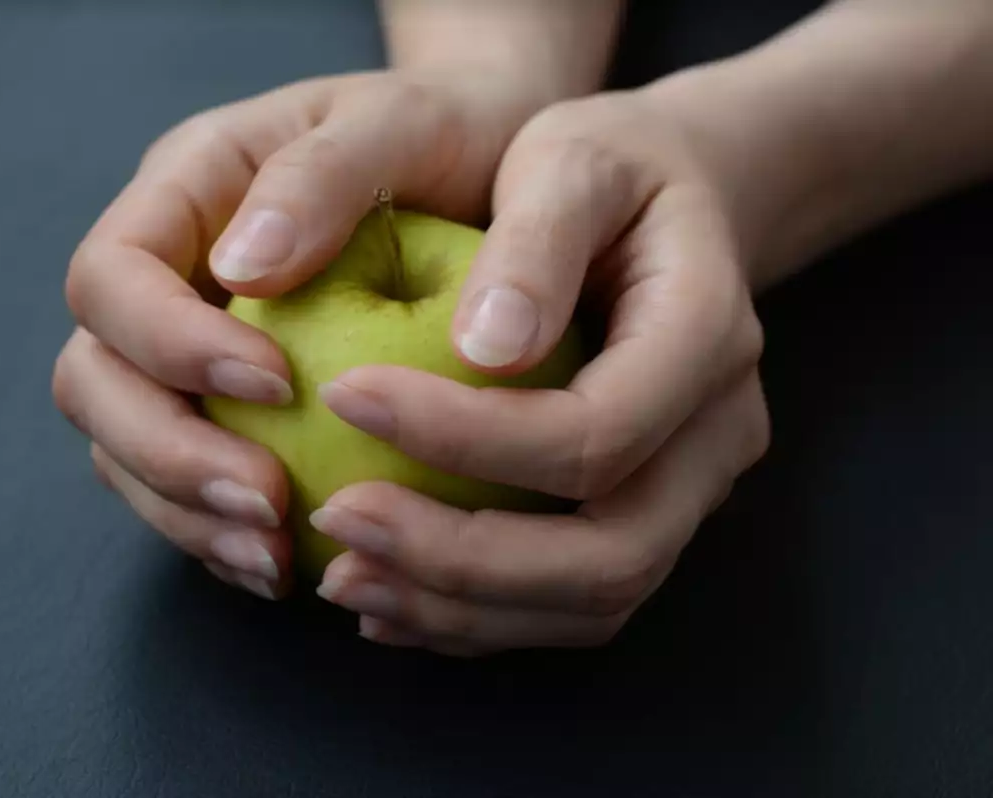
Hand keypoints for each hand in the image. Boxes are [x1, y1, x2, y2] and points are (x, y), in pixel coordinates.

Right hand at [51, 68, 554, 599]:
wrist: (487, 165)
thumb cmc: (444, 134)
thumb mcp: (397, 122)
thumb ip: (320, 178)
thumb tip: (241, 267)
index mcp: (183, 192)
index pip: (112, 278)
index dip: (166, 344)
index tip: (277, 386)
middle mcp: (169, 276)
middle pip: (94, 379)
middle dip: (164, 453)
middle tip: (265, 505)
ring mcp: (186, 349)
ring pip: (126, 448)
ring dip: (188, 514)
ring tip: (277, 559)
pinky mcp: (225, 412)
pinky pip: (186, 484)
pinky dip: (223, 533)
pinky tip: (286, 563)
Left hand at [311, 88, 770, 654]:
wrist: (672, 201)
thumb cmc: (607, 169)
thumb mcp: (571, 158)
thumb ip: (537, 240)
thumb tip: (484, 349)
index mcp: (707, 336)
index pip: (594, 432)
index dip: (464, 438)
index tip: (344, 396)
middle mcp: (717, 434)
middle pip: (611, 555)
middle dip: (462, 560)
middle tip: (337, 521)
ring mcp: (690, 489)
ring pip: (595, 601)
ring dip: (462, 608)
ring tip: (345, 574)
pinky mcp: (646, 514)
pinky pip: (573, 603)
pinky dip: (478, 615)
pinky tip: (389, 593)